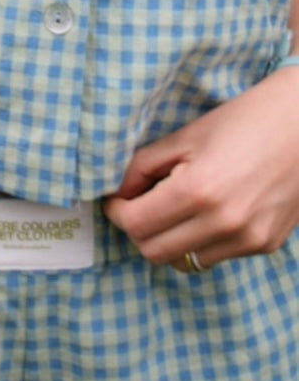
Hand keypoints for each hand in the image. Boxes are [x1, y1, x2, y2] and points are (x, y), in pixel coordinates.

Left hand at [103, 67, 298, 269]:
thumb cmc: (242, 120)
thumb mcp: (186, 136)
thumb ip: (143, 166)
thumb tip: (119, 193)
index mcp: (198, 190)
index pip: (136, 225)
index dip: (116, 213)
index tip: (114, 200)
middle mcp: (224, 223)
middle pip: (154, 252)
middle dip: (137, 229)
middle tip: (137, 204)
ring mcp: (248, 239)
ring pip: (185, 260)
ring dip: (169, 238)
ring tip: (174, 205)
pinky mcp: (265, 245)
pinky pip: (216, 255)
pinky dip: (200, 240)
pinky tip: (207, 210)